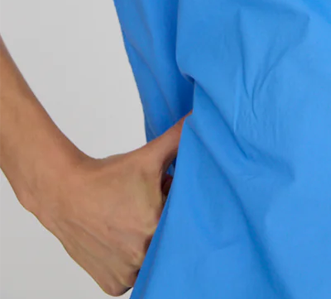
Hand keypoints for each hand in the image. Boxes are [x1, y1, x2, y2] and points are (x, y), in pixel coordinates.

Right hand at [28, 112, 191, 296]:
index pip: (184, 222)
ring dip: (147, 246)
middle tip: (145, 210)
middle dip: (162, 226)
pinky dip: (130, 263)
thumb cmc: (107, 177)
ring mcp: (126, 274)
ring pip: (151, 262)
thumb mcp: (148, 156)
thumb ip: (178, 138)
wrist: (65, 193)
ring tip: (131, 224)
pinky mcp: (112, 284)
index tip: (164, 198)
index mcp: (155, 227)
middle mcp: (141, 256)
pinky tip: (121, 241)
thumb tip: (199, 116)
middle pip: (167, 242)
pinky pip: (132, 278)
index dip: (175, 208)